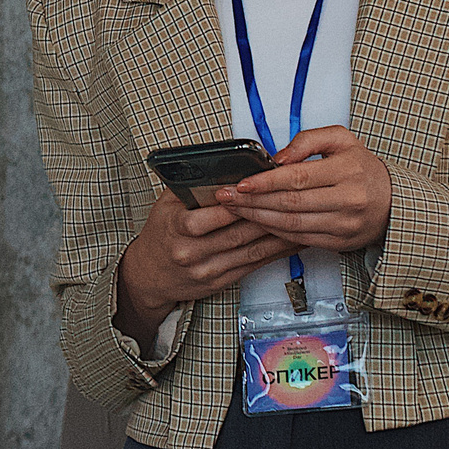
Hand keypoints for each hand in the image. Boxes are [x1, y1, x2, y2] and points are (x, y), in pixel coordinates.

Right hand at [115, 189, 297, 341]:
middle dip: (265, 217)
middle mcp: (190, 251)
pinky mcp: (220, 281)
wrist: (150, 275)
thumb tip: (219, 167)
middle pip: (235, 233)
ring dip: (277, 237)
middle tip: (289, 202)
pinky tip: (289, 242)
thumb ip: (190, 187)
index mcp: (175, 227)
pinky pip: (252, 266)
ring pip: (249, 251)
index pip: (208, 215)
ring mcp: (207, 269)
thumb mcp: (165, 205)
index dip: (235, 204)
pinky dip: (274, 254)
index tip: (256, 190)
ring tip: (298, 222)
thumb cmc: (161, 235)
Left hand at [215, 125, 393, 252]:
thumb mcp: (341, 139)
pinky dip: (276, 232)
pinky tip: (259, 222)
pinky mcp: (340, 243)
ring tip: (236, 210)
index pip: (297, 178)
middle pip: (290, 204)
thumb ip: (308, 140)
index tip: (241, 183)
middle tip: (226, 197)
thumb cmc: (363, 168)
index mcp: (346, 171)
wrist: (394, 202)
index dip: (265, 182)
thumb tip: (278, 157)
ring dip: (259, 218)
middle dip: (252, 202)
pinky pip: (301, 239)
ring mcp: (344, 225)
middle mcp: (347, 200)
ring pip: (292, 225)